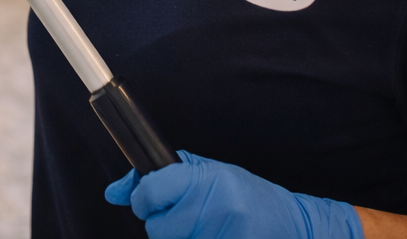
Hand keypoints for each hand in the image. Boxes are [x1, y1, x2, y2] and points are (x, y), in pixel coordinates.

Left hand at [105, 152, 363, 238]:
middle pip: (158, 229)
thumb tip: (113, 192)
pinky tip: (211, 235)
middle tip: (183, 217)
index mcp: (209, 179)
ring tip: (201, 228)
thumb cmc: (246, 196)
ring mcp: (224, 234)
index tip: (149, 201)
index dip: (144, 199)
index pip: (152, 191)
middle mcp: (217, 207)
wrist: (293, 225)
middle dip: (163, 225)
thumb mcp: (207, 174)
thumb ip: (160, 179)